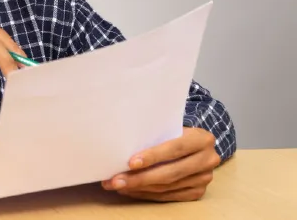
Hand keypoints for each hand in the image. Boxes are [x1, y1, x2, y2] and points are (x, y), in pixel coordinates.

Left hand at [101, 127, 221, 201]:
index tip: (131, 163)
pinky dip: (147, 194)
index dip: (153, 156)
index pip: (175, 148)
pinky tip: (131, 191)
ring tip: (118, 185)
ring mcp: (204, 178)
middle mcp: (208, 160)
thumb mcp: (171, 127)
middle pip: (170, 173)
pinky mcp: (198, 192)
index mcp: (202, 139)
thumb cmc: (175, 132)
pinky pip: (169, 196)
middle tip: (116, 181)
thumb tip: (122, 147)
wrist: (197, 144)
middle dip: (140, 178)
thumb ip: (155, 134)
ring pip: (167, 187)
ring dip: (139, 188)